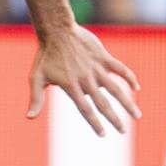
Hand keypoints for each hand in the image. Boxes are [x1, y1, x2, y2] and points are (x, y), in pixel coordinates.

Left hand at [27, 25, 141, 136]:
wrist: (56, 31)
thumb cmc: (45, 56)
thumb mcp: (36, 78)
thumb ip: (36, 98)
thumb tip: (29, 117)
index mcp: (71, 86)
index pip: (85, 109)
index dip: (94, 123)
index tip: (103, 134)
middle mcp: (86, 79)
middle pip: (103, 103)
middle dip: (114, 118)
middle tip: (123, 131)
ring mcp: (96, 68)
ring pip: (116, 88)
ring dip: (127, 102)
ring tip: (137, 115)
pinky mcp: (103, 58)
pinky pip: (120, 69)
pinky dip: (129, 77)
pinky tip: (136, 88)